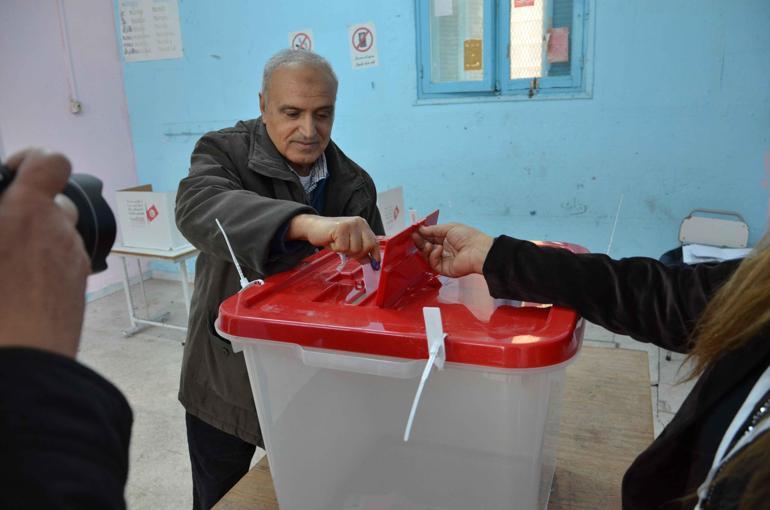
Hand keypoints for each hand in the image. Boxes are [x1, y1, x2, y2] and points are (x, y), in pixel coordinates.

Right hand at [0, 149, 89, 357]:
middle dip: (30, 211)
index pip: (51, 162)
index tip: (15, 172)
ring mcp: (73, 259)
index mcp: (26, 212)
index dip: (35, 160)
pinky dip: (46, 265)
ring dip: (38, 240)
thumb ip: (6, 217)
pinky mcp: (78, 286)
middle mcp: (59, 231)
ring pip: (58, 236)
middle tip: (4, 232)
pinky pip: (63, 262)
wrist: (21, 361)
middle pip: (54, 204)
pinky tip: (21, 289)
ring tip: (7, 266)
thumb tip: (9, 217)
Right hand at [287, 214, 380, 264]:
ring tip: (337, 243)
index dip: (375, 254)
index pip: (374, 242)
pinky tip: (332, 242)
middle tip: (346, 250)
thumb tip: (370, 262)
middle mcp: (358, 223)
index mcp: (362, 225)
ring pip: (355, 249)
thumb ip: (359, 251)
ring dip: (344, 251)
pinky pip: (343, 248)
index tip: (375, 265)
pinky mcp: (340, 228)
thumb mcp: (348, 243)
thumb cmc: (331, 235)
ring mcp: (350, 224)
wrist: (313, 227)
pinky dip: (336, 249)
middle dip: (357, 254)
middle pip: (367, 246)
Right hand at [412, 223, 493, 276]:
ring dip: (425, 249)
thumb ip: (433, 230)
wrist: (478, 250)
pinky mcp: (444, 269)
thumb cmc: (467, 236)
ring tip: (427, 244)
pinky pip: (433, 263)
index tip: (414, 231)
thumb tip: (421, 229)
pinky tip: (438, 250)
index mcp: (446, 239)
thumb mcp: (449, 228)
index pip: (430, 238)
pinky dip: (433, 256)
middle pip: (427, 247)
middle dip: (420, 242)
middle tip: (414, 237)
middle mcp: (444, 250)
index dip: (422, 235)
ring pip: (427, 256)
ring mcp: (444, 260)